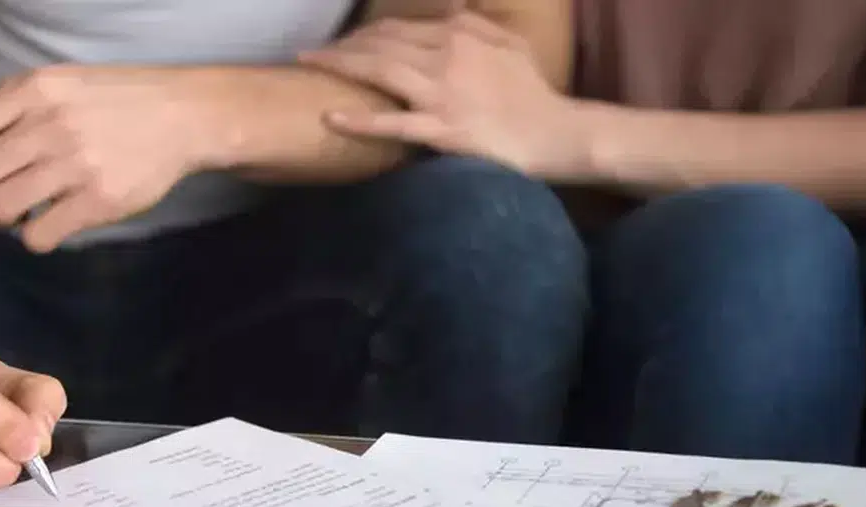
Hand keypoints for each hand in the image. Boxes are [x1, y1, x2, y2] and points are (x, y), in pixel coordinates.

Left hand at [0, 65, 204, 251]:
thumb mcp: (45, 90)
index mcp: (29, 93)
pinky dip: (31, 236)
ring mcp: (75, 166)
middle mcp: (47, 127)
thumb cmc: (106, 102)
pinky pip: (38, 235)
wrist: (179, 116)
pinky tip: (45, 222)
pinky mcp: (99, 201)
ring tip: (12, 210)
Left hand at [299, 12, 574, 174]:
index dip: (365, 33)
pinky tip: (330, 115)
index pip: (399, 27)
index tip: (343, 42)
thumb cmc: (534, 93)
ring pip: (379, 70)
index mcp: (459, 33)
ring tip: (308, 65)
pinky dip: (359, 119)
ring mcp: (442, 93)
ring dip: (338, 66)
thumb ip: (476, 22)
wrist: (557, 134)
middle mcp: (446, 56)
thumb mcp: (509, 43)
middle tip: (312, 54)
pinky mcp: (442, 129)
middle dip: (343, 45)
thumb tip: (451, 8)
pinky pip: (393, 123)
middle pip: (381, 43)